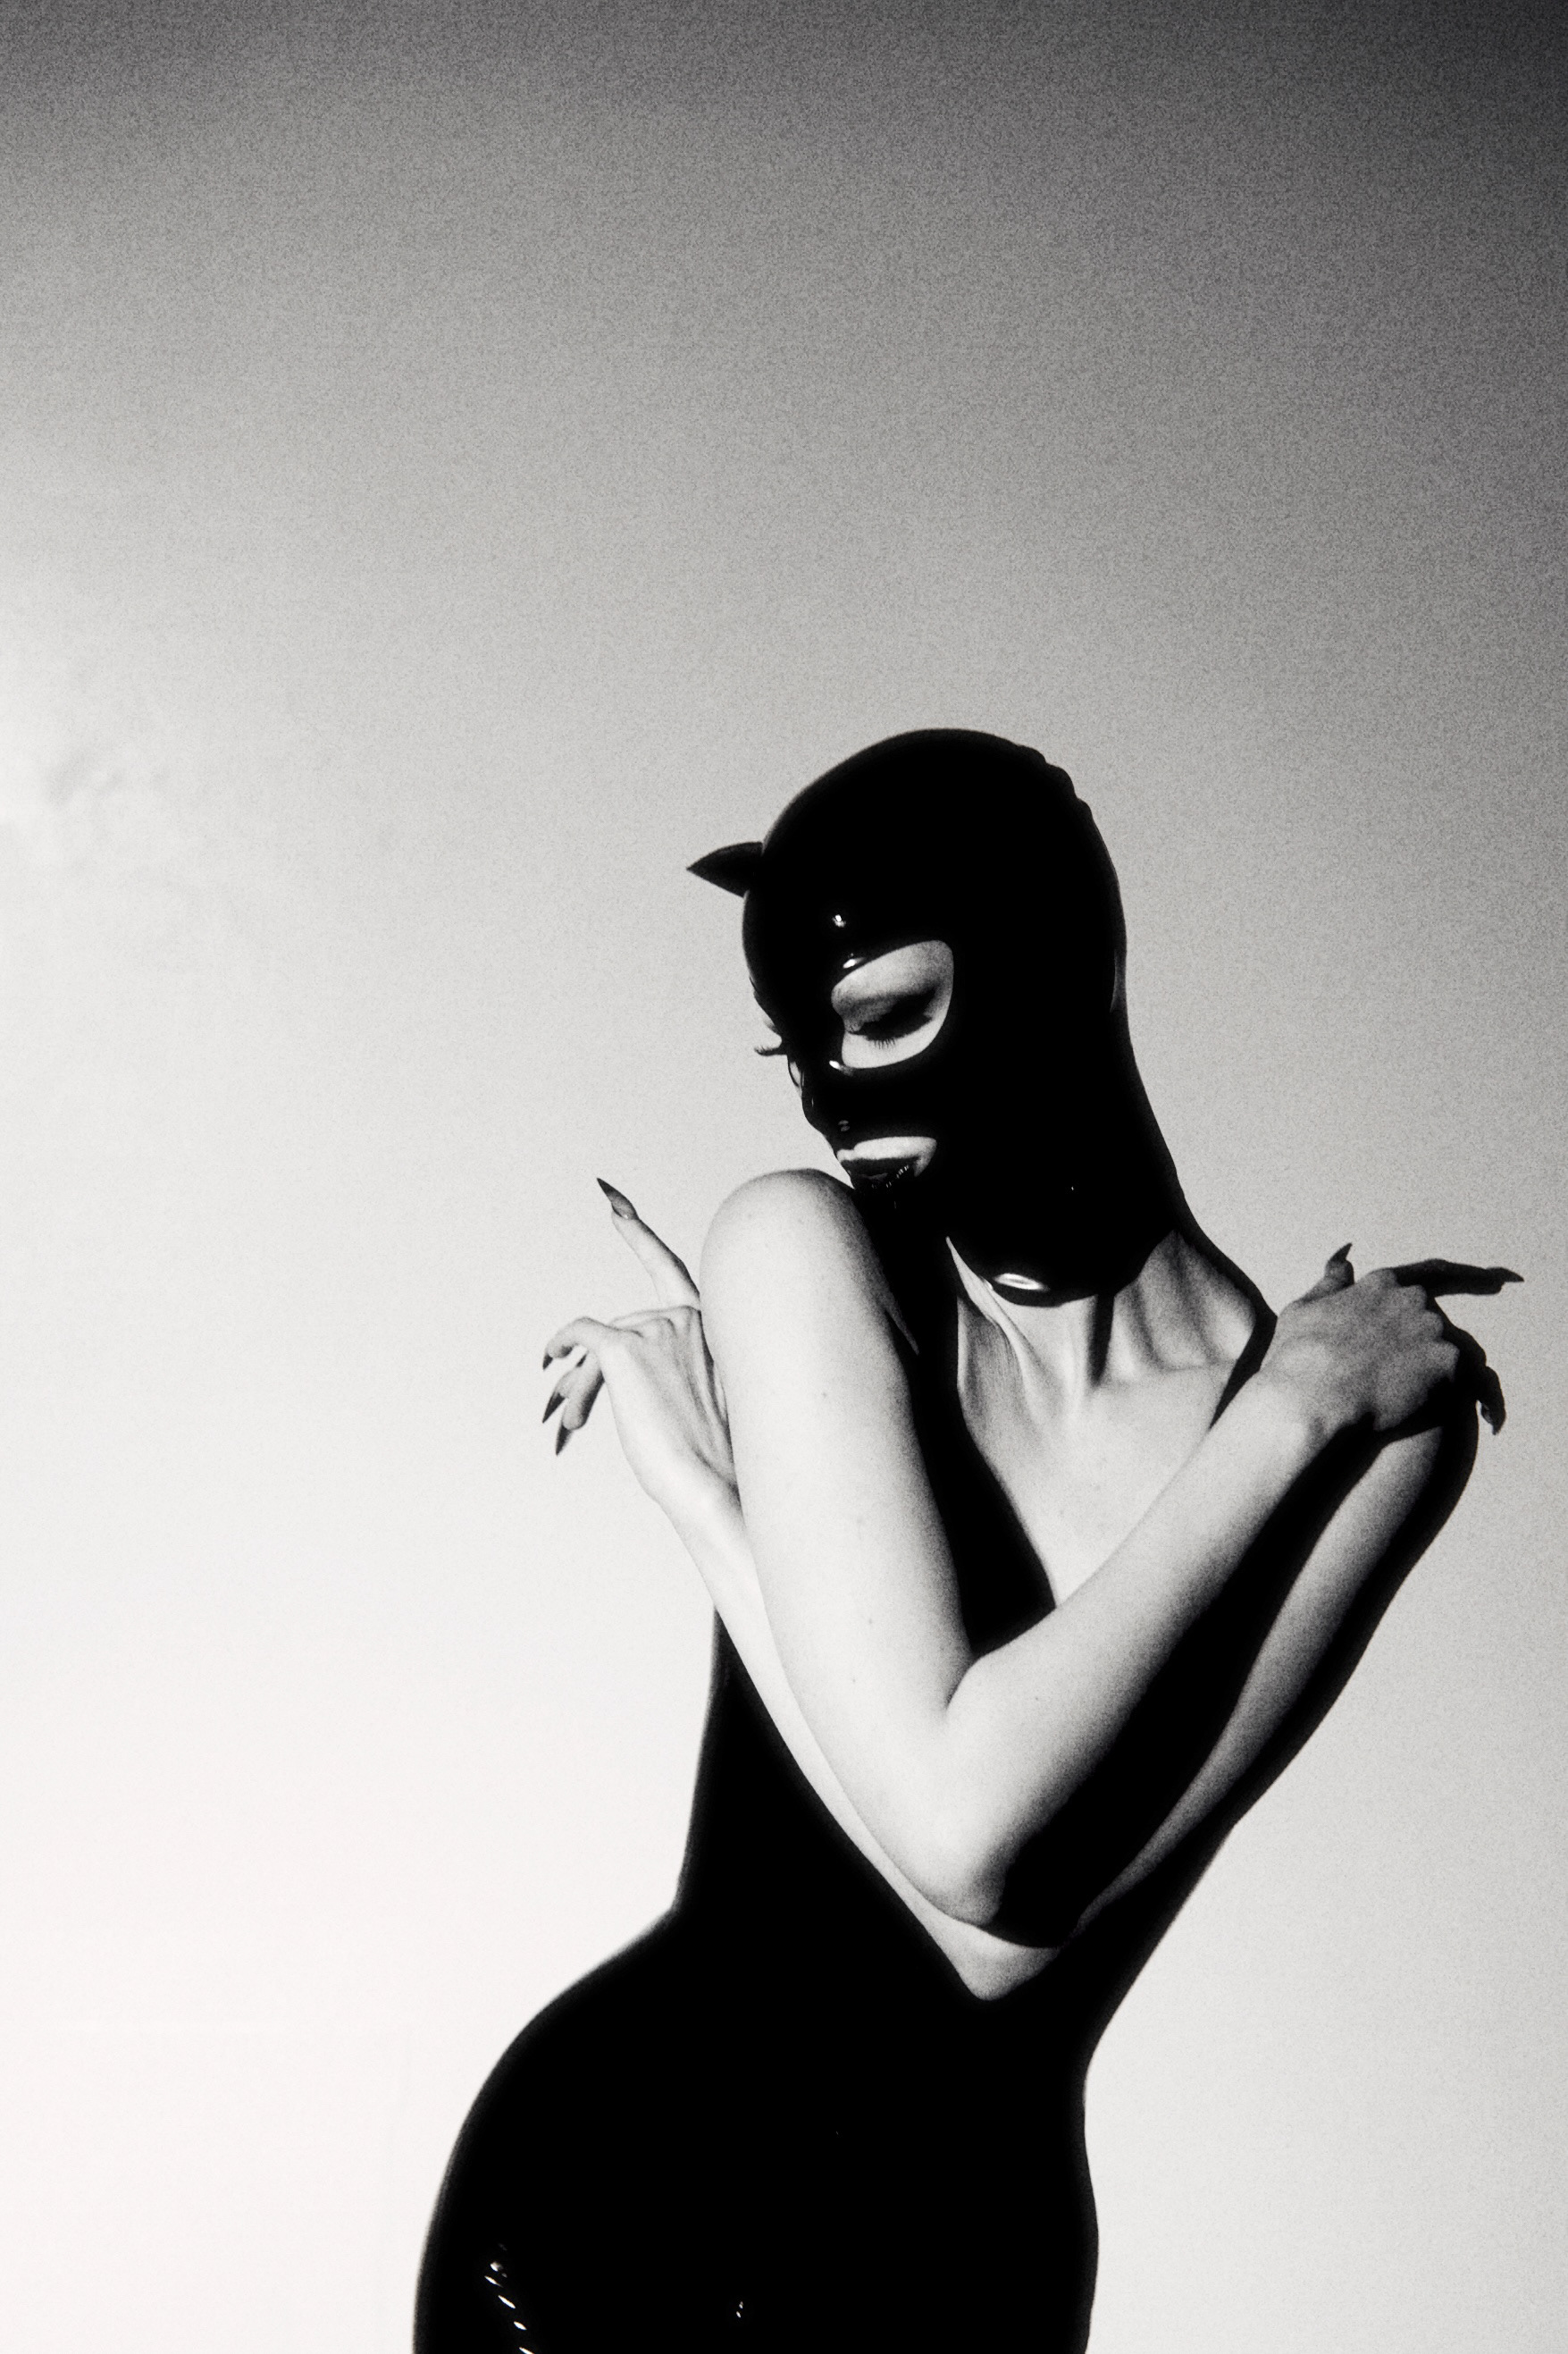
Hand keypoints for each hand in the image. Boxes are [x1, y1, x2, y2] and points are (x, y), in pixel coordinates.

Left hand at [542, 1182, 736, 1527]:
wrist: (716, 1482)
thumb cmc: (714, 1459)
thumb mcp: (700, 1404)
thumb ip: (669, 1372)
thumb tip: (608, 1373)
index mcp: (713, 1328)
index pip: (669, 1269)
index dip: (638, 1234)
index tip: (613, 1201)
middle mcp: (686, 1317)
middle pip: (622, 1328)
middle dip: (597, 1369)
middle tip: (574, 1416)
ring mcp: (656, 1328)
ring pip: (599, 1345)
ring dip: (583, 1386)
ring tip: (575, 1426)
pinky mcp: (625, 1347)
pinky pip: (578, 1336)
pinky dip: (560, 1346)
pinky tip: (549, 1361)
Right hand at [1261, 1245, 1519, 1438]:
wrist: (1309, 1399)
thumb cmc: (1296, 1359)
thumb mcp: (1303, 1309)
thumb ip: (1330, 1284)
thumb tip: (1345, 1259)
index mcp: (1381, 1283)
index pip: (1430, 1274)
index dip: (1462, 1276)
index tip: (1491, 1280)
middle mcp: (1412, 1298)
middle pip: (1437, 1319)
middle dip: (1429, 1344)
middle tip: (1422, 1376)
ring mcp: (1432, 1328)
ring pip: (1457, 1348)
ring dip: (1447, 1372)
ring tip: (1461, 1405)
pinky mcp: (1446, 1361)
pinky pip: (1473, 1378)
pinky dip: (1478, 1398)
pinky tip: (1484, 1419)